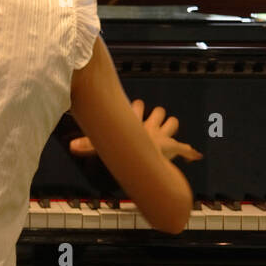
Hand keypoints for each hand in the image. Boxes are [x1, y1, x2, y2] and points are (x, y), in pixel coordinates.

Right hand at [69, 99, 202, 162]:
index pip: (137, 107)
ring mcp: (165, 135)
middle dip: (156, 117)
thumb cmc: (130, 149)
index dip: (135, 108)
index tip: (133, 108)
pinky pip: (186, 149)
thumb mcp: (106, 146)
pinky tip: (194, 156)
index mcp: (138, 122)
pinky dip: (189, 152)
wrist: (151, 158)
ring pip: (172, 123)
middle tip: (151, 124)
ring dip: (170, 127)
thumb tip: (71, 146)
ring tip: (168, 135)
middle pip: (158, 112)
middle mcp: (152, 126)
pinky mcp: (175, 146)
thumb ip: (88, 145)